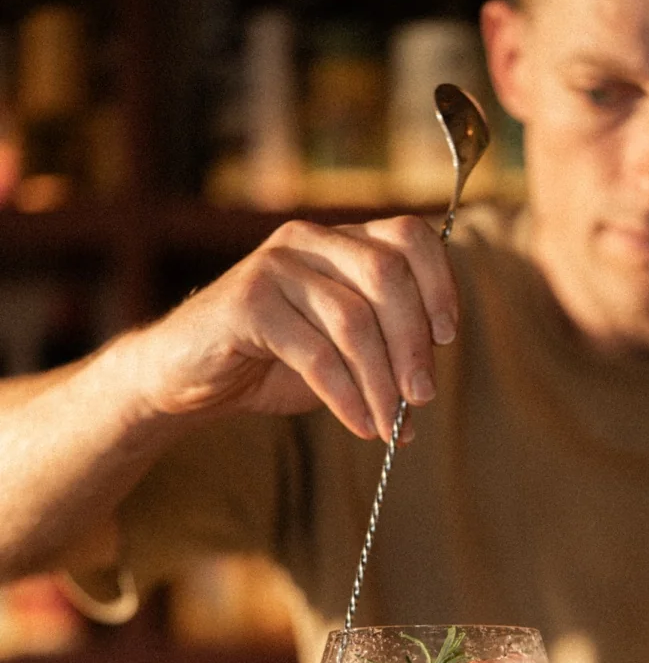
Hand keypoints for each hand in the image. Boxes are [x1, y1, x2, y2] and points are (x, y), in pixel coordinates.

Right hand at [131, 215, 457, 441]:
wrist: (186, 379)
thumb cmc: (270, 363)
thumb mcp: (338, 349)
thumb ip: (382, 347)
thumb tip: (425, 386)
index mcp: (339, 241)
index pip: (409, 236)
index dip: (438, 283)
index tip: (447, 336)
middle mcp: (309, 242)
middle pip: (388, 277)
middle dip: (413, 344)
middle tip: (422, 398)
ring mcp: (275, 267)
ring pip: (354, 320)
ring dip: (381, 382)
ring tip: (390, 426)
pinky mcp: (247, 303)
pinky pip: (315, 352)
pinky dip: (346, 396)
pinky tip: (360, 425)